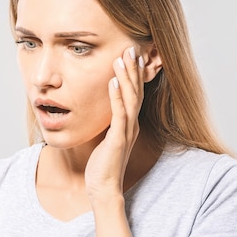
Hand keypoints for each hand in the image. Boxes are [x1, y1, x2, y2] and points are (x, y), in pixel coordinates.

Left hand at [85, 45, 144, 201]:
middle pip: (135, 91)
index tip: (131, 56)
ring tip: (122, 58)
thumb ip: (107, 125)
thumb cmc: (102, 165)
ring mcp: (126, 131)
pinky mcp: (118, 139)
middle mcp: (131, 125)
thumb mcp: (106, 139)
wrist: (103, 188)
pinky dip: (116, 96)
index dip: (133, 75)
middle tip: (131, 48)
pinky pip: (119, 114)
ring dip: (126, 77)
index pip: (134, 94)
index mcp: (128, 124)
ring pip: (129, 99)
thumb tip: (101, 112)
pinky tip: (112, 81)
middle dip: (133, 70)